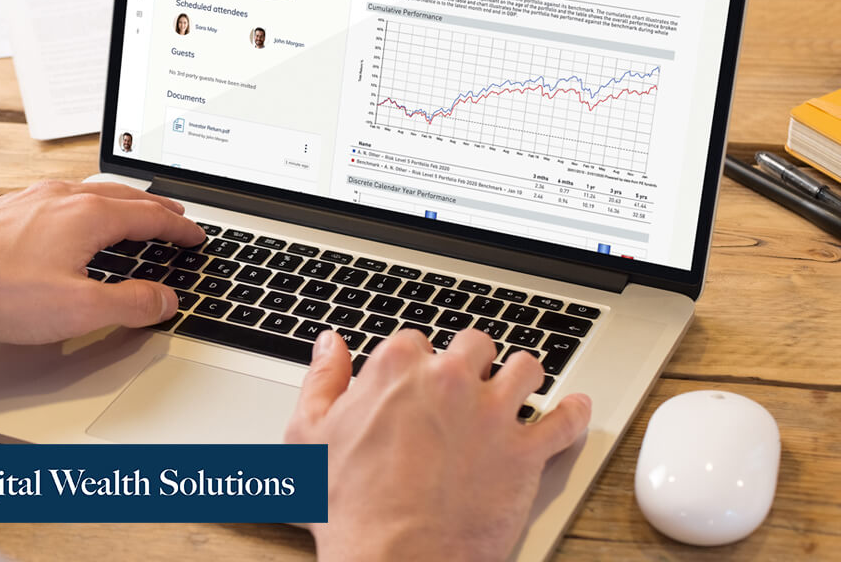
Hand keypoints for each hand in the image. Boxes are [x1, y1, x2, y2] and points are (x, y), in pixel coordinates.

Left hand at [0, 180, 202, 407]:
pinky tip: (75, 222)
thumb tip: (164, 300)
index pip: (150, 216)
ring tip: (133, 216)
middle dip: (155, 210)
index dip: (179, 228)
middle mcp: (62, 197)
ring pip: (91, 194)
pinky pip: (63, 199)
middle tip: (175, 219)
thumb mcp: (79, 309)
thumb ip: (130, 304)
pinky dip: (88, 207)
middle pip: (124, 197)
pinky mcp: (9, 209)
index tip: (196, 235)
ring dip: (121, 205)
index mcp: (88, 215)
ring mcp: (33, 199)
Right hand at [285, 328, 591, 561]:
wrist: (393, 558)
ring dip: (522, 376)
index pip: (416, 341)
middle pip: (475, 344)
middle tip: (466, 385)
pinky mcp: (525, 453)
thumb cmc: (347, 506)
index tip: (418, 382)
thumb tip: (329, 344)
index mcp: (396, 368)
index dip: (417, 363)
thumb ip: (322, 378)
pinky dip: (573, 414)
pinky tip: (574, 409)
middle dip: (472, 361)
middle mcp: (450, 380)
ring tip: (518, 389)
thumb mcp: (308, 433)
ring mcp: (492, 414)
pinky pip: (565, 421)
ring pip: (526, 369)